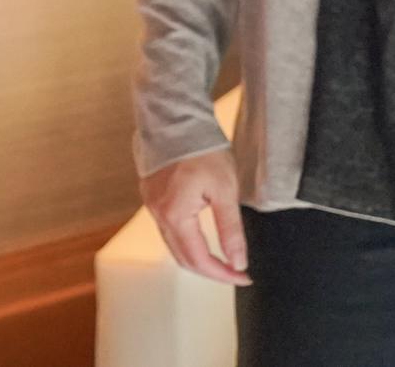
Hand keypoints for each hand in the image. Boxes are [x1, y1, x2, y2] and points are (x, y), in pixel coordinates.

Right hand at [141, 147, 249, 285]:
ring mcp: (151, 204)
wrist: (176, 118)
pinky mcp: (151, 195)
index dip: (223, 274)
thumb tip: (237, 261)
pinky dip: (186, 241)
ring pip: (173, 245)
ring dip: (197, 257)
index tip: (244, 276)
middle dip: (210, 271)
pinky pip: (167, 228)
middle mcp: (158, 213)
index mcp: (175, 215)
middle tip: (235, 272)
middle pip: (182, 258)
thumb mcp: (225, 190)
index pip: (199, 260)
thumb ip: (230, 230)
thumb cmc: (201, 148)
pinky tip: (202, 237)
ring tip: (222, 259)